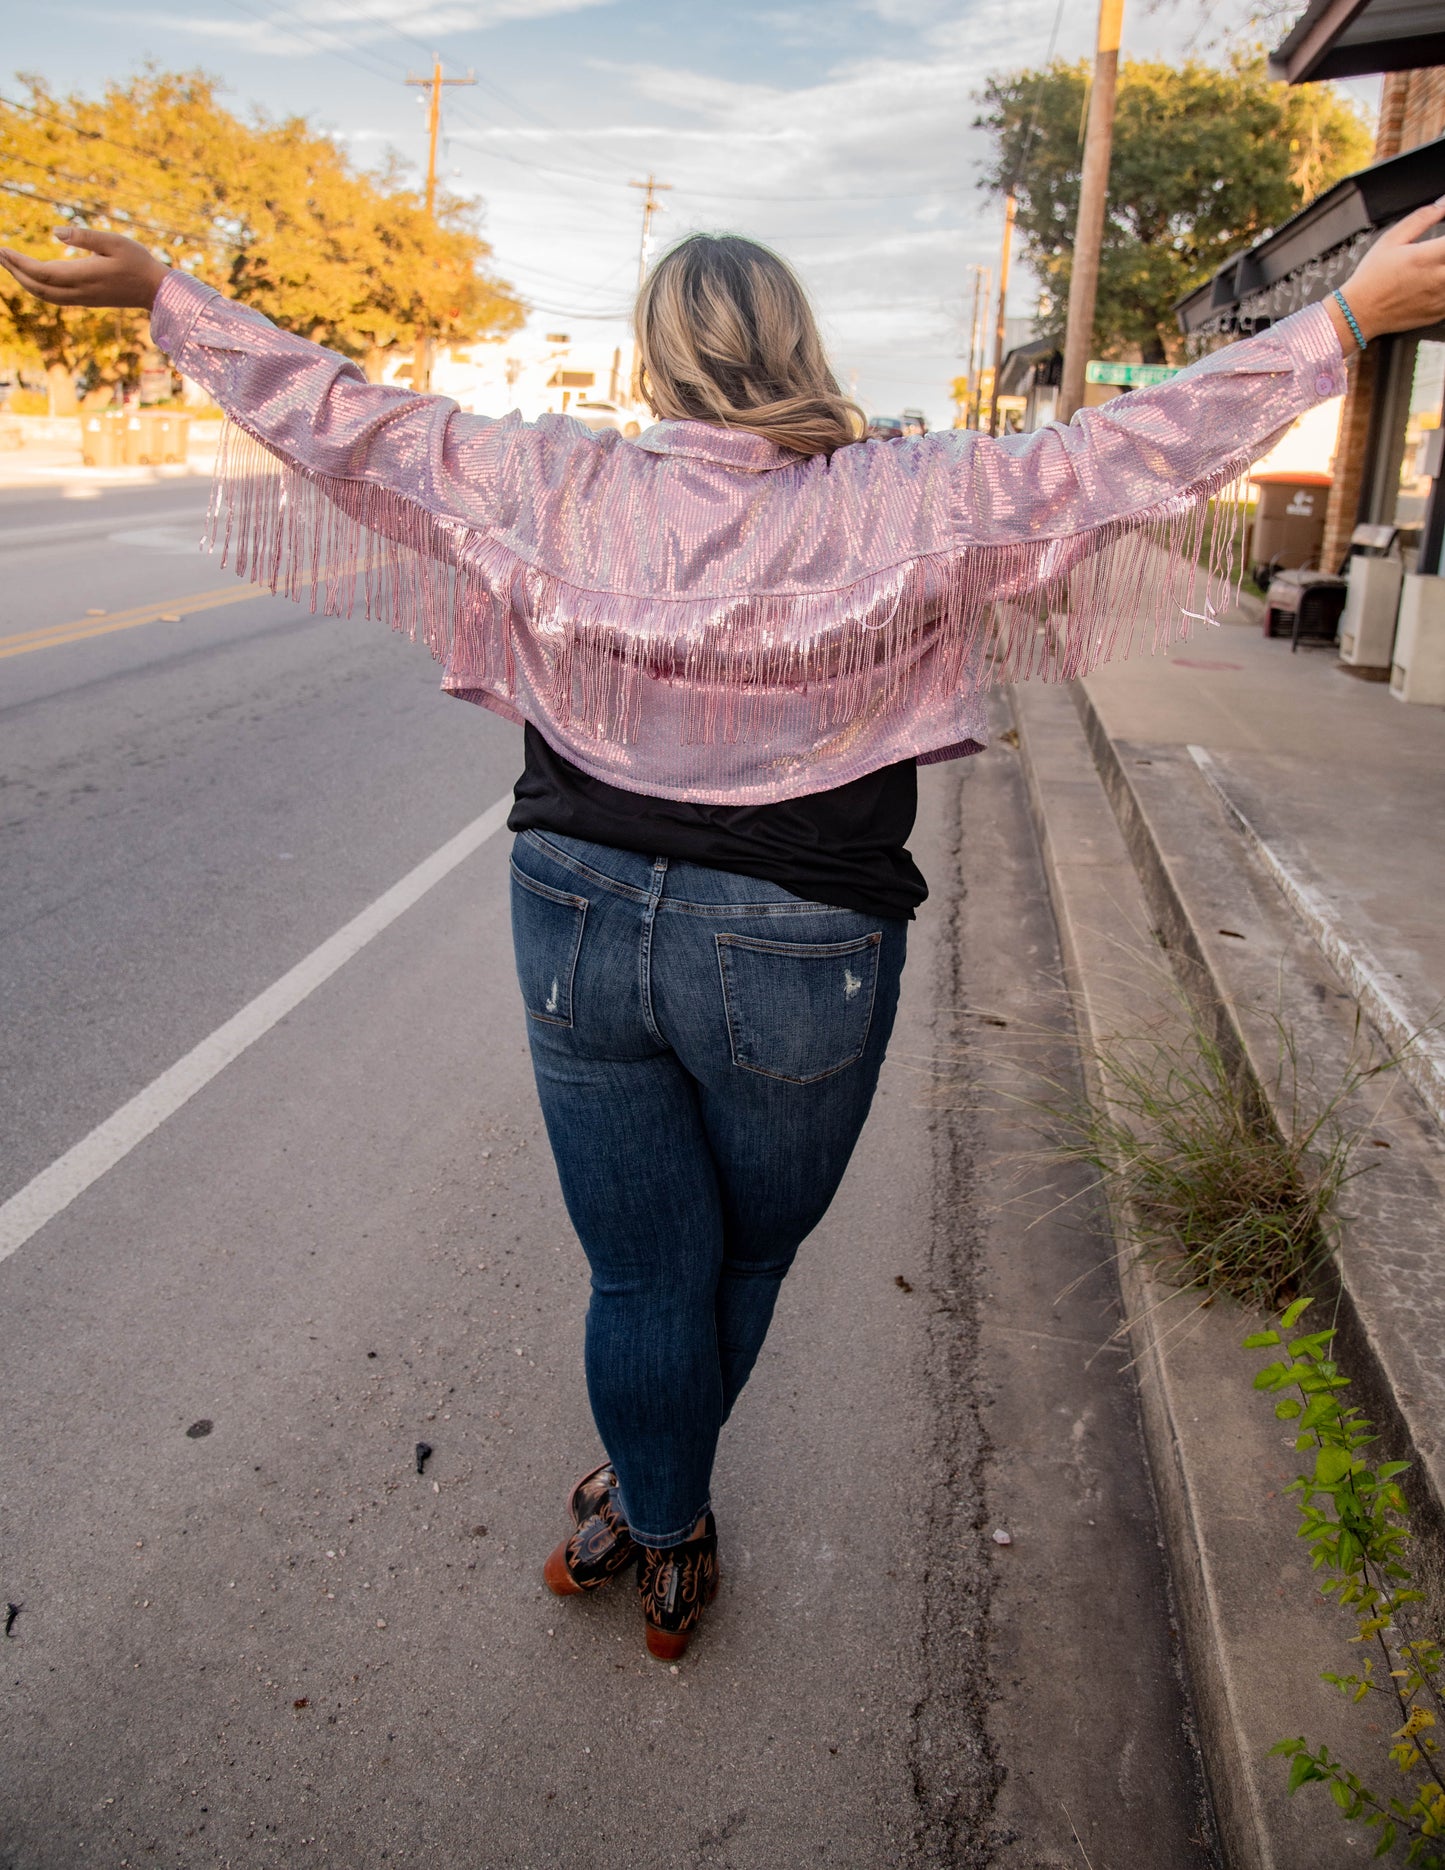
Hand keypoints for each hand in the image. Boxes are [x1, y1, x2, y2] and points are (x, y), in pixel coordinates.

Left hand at [0, 227, 166, 310]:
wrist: (156, 290)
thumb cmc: (138, 262)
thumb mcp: (114, 241)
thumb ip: (84, 236)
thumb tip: (55, 230)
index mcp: (84, 275)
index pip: (42, 272)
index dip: (19, 263)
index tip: (2, 249)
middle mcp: (80, 291)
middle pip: (38, 286)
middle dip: (14, 271)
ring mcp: (82, 298)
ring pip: (44, 295)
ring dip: (23, 281)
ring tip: (8, 264)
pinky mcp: (86, 300)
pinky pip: (53, 297)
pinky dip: (36, 287)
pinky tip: (30, 276)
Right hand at [1331, 198, 1444, 351]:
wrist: (1359, 313)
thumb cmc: (1371, 278)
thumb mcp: (1390, 239)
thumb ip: (1421, 218)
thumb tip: (1442, 204)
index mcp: (1426, 257)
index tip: (1442, 242)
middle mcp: (1437, 279)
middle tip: (1438, 253)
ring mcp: (1440, 298)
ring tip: (1436, 267)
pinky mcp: (1439, 312)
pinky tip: (1435, 282)